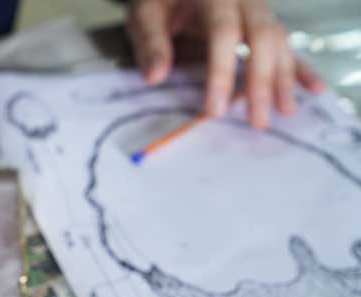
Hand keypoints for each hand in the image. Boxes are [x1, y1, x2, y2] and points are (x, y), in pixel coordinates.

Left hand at [127, 0, 325, 127]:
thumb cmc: (159, 1)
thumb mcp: (145, 15)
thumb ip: (151, 43)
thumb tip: (155, 77)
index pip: (224, 33)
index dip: (222, 72)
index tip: (216, 110)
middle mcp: (244, 0)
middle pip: (262, 38)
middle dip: (261, 81)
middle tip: (257, 120)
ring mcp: (258, 10)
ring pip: (279, 42)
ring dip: (283, 78)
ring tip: (285, 112)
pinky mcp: (263, 23)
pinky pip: (286, 44)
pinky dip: (299, 68)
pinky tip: (314, 88)